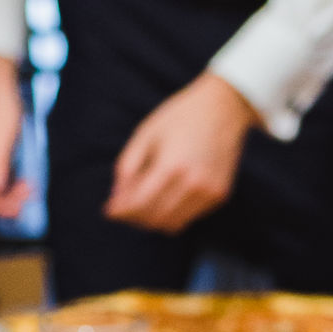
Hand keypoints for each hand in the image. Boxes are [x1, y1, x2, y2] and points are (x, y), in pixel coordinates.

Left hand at [104, 73, 255, 233]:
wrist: (224, 106)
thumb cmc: (180, 116)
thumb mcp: (146, 134)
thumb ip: (127, 167)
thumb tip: (116, 199)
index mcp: (171, 167)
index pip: (139, 205)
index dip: (121, 211)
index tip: (109, 211)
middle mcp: (193, 185)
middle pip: (154, 219)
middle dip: (134, 218)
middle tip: (123, 209)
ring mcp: (209, 193)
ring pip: (172, 225)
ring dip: (153, 219)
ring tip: (142, 203)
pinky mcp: (219, 196)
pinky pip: (189, 217)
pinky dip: (173, 213)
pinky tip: (166, 195)